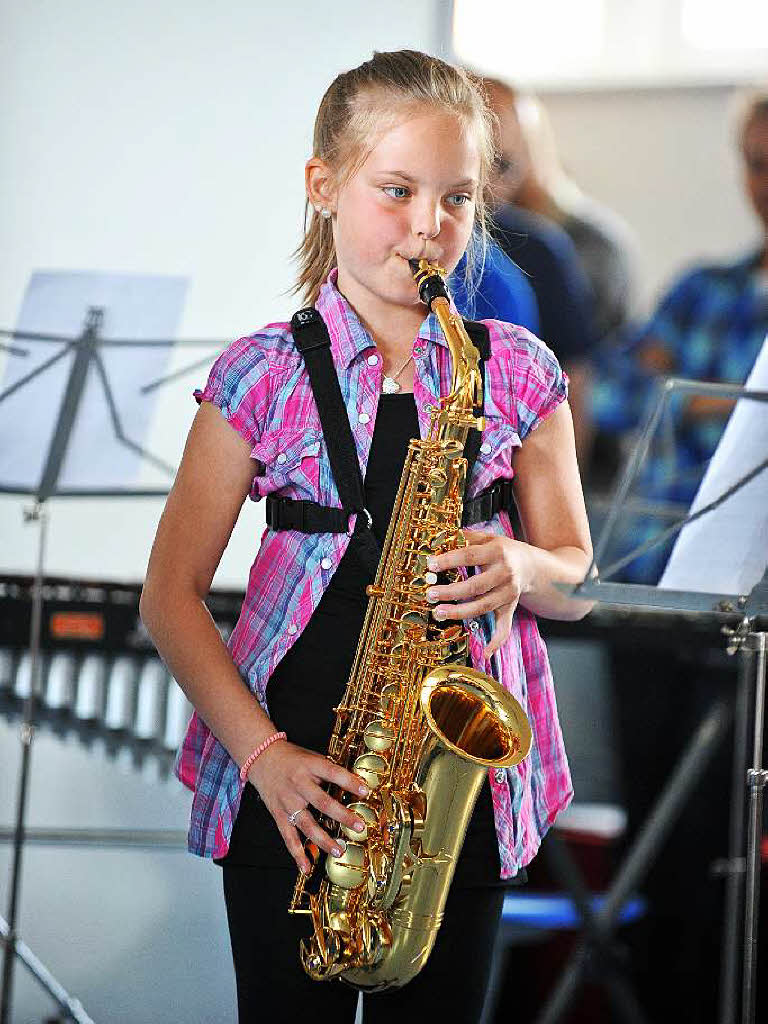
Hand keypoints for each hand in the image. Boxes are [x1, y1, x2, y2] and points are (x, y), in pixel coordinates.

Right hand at [247, 740, 369, 874]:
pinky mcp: (279, 815)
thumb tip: (355, 783)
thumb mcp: (312, 757)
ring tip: (338, 850)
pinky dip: (297, 853)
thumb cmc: (292, 758)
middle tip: (358, 826)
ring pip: (307, 824)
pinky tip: (307, 866)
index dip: (349, 782)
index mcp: (310, 766)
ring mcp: (288, 801)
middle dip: (342, 816)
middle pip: (322, 802)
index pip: (333, 773)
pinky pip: (288, 837)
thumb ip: (329, 771)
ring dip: (323, 840)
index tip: (366, 791)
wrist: (262, 758)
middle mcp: (298, 785)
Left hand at [426, 528, 531, 658]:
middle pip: (475, 586)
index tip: (430, 564)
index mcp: (497, 552)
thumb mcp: (488, 537)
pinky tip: (486, 653)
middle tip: (430, 594)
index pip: (470, 555)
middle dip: (451, 591)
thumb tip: (442, 535)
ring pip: (483, 607)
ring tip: (438, 612)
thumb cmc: (503, 550)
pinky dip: (497, 641)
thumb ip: (467, 537)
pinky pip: (505, 627)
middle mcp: (505, 573)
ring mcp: (509, 593)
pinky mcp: (510, 607)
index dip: (449, 560)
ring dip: (459, 612)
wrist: (532, 566)